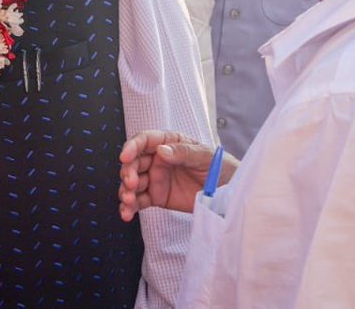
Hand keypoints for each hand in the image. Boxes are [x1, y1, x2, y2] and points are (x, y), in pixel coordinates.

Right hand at [118, 131, 236, 220]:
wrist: (229, 192)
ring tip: (128, 202)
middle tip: (131, 184)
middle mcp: (158, 159)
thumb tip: (161, 150)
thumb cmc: (219, 167)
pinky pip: (139, 201)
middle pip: (134, 162)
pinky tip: (127, 214)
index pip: (144, 141)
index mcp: (168, 143)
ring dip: (126, 191)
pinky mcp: (157, 197)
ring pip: (133, 182)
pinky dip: (130, 207)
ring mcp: (156, 178)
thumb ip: (183, 152)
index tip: (125, 157)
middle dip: (128, 172)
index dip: (132, 147)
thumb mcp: (204, 156)